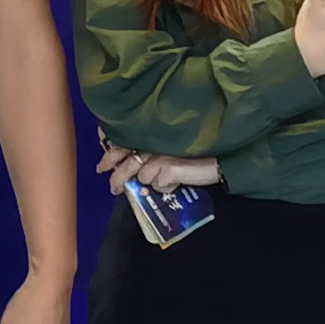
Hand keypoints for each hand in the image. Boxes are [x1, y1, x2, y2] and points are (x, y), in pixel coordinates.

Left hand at [100, 147, 220, 191]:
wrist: (222, 158)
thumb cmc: (198, 151)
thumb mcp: (172, 147)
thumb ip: (154, 151)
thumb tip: (135, 169)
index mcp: (153, 133)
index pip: (124, 141)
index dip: (110, 154)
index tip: (102, 166)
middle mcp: (155, 141)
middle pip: (127, 162)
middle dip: (118, 178)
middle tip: (114, 189)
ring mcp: (162, 155)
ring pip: (143, 177)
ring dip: (148, 183)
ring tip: (154, 187)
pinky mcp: (170, 168)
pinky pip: (159, 185)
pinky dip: (165, 188)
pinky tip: (175, 184)